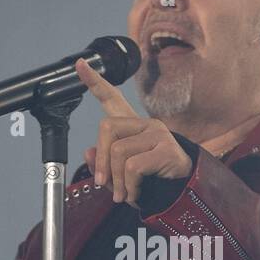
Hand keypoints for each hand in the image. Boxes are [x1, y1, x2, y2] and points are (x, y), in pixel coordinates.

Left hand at [75, 58, 191, 205]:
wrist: (181, 196)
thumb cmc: (150, 183)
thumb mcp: (119, 177)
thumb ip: (103, 165)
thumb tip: (89, 153)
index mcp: (132, 127)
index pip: (111, 98)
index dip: (94, 81)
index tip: (79, 64)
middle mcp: (145, 124)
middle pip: (107, 127)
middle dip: (100, 159)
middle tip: (101, 183)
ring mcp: (158, 134)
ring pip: (118, 151)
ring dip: (116, 180)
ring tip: (122, 194)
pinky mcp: (166, 149)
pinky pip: (132, 167)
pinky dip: (129, 186)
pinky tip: (134, 194)